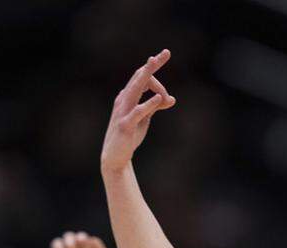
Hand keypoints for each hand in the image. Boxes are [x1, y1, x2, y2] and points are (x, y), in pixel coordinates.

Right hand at [100, 49, 176, 172]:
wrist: (115, 156)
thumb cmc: (129, 135)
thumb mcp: (144, 119)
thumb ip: (155, 107)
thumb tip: (171, 99)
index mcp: (127, 96)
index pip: (141, 77)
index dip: (156, 74)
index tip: (167, 75)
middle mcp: (123, 100)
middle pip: (138, 77)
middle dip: (152, 65)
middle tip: (165, 53)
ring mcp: (123, 111)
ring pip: (135, 89)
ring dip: (147, 76)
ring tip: (155, 63)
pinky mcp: (125, 125)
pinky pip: (137, 111)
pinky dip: (148, 104)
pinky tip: (159, 98)